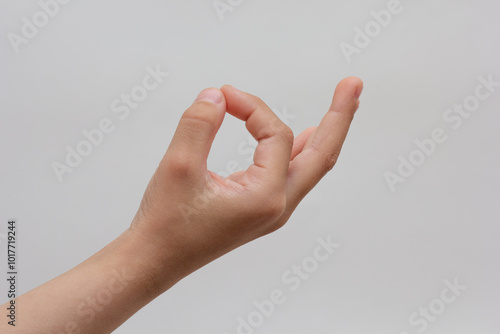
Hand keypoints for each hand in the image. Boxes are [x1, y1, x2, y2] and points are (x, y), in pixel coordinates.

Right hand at [129, 78, 362, 289]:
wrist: (154, 260)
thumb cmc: (165, 223)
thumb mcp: (178, 166)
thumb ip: (200, 123)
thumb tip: (216, 95)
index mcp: (265, 197)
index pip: (275, 136)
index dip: (253, 107)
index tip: (225, 95)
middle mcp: (278, 206)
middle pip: (322, 156)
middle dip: (339, 118)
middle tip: (353, 85)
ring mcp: (273, 210)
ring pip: (310, 166)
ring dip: (325, 134)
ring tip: (342, 106)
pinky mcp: (261, 209)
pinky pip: (292, 175)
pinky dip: (302, 151)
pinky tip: (306, 137)